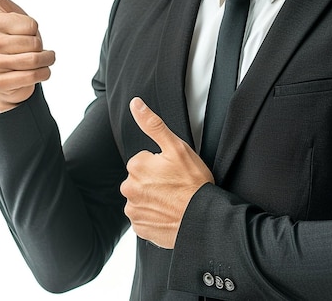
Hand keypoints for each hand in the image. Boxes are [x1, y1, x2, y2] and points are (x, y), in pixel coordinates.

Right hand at [0, 0, 55, 111]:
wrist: (14, 71)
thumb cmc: (12, 35)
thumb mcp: (5, 8)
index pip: (30, 23)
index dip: (34, 27)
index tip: (22, 30)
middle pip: (33, 41)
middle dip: (39, 45)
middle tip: (28, 47)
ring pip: (35, 58)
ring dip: (45, 59)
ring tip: (36, 60)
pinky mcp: (0, 84)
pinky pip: (34, 76)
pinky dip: (43, 73)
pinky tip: (35, 73)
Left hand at [121, 97, 213, 248]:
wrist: (202, 217)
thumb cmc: (193, 182)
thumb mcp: (176, 146)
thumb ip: (152, 124)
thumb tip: (135, 103)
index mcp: (136, 166)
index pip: (143, 160)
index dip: (160, 164)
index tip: (173, 170)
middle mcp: (129, 189)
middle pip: (139, 179)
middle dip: (153, 180)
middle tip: (174, 184)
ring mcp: (134, 210)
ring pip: (141, 197)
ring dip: (153, 197)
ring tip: (173, 199)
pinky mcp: (140, 228)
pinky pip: (143, 216)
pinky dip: (154, 214)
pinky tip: (168, 212)